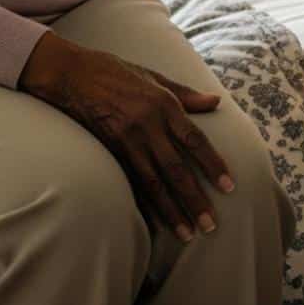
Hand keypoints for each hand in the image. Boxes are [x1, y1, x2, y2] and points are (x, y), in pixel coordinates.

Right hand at [17, 32, 234, 242]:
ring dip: (172, 210)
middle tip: (210, 224)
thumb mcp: (154, 76)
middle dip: (195, 199)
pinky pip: (131, 182)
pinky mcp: (110, 150)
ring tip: (187, 233)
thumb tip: (216, 102)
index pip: (194, 140)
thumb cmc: (117, 72)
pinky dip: (144, 205)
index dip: (213, 164)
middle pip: (177, 169)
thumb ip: (186, 93)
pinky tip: (155, 224)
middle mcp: (148, 124)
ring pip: (154, 182)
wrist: (74, 74)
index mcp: (164, 103)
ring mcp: (127, 139)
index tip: (229, 186)